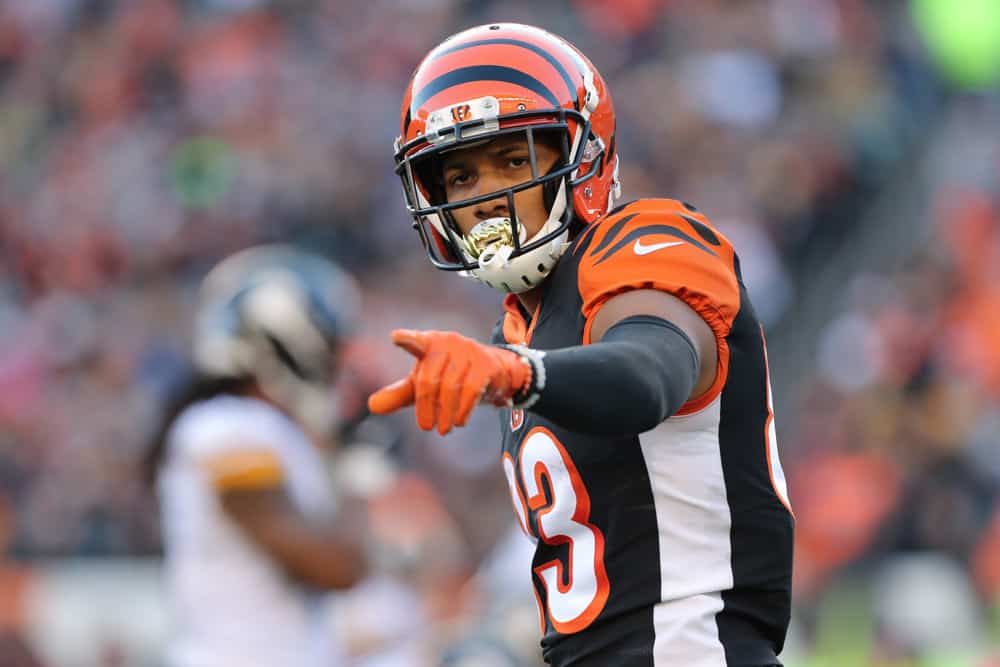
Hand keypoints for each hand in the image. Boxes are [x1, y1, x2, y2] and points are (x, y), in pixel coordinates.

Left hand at [367, 329, 530, 434]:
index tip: (395, 337)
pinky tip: (459, 422)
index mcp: (428, 343)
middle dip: (426, 407)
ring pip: (450, 387)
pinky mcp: (485, 364)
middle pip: (428, 379)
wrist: (493, 371)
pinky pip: (471, 390)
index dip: (406, 340)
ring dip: (445, 413)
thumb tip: (371, 406)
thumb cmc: (449, 376)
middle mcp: (448, 343)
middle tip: (426, 428)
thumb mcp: (422, 384)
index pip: (415, 342)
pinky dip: (462, 410)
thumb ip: (399, 394)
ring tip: (443, 430)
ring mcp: (468, 351)